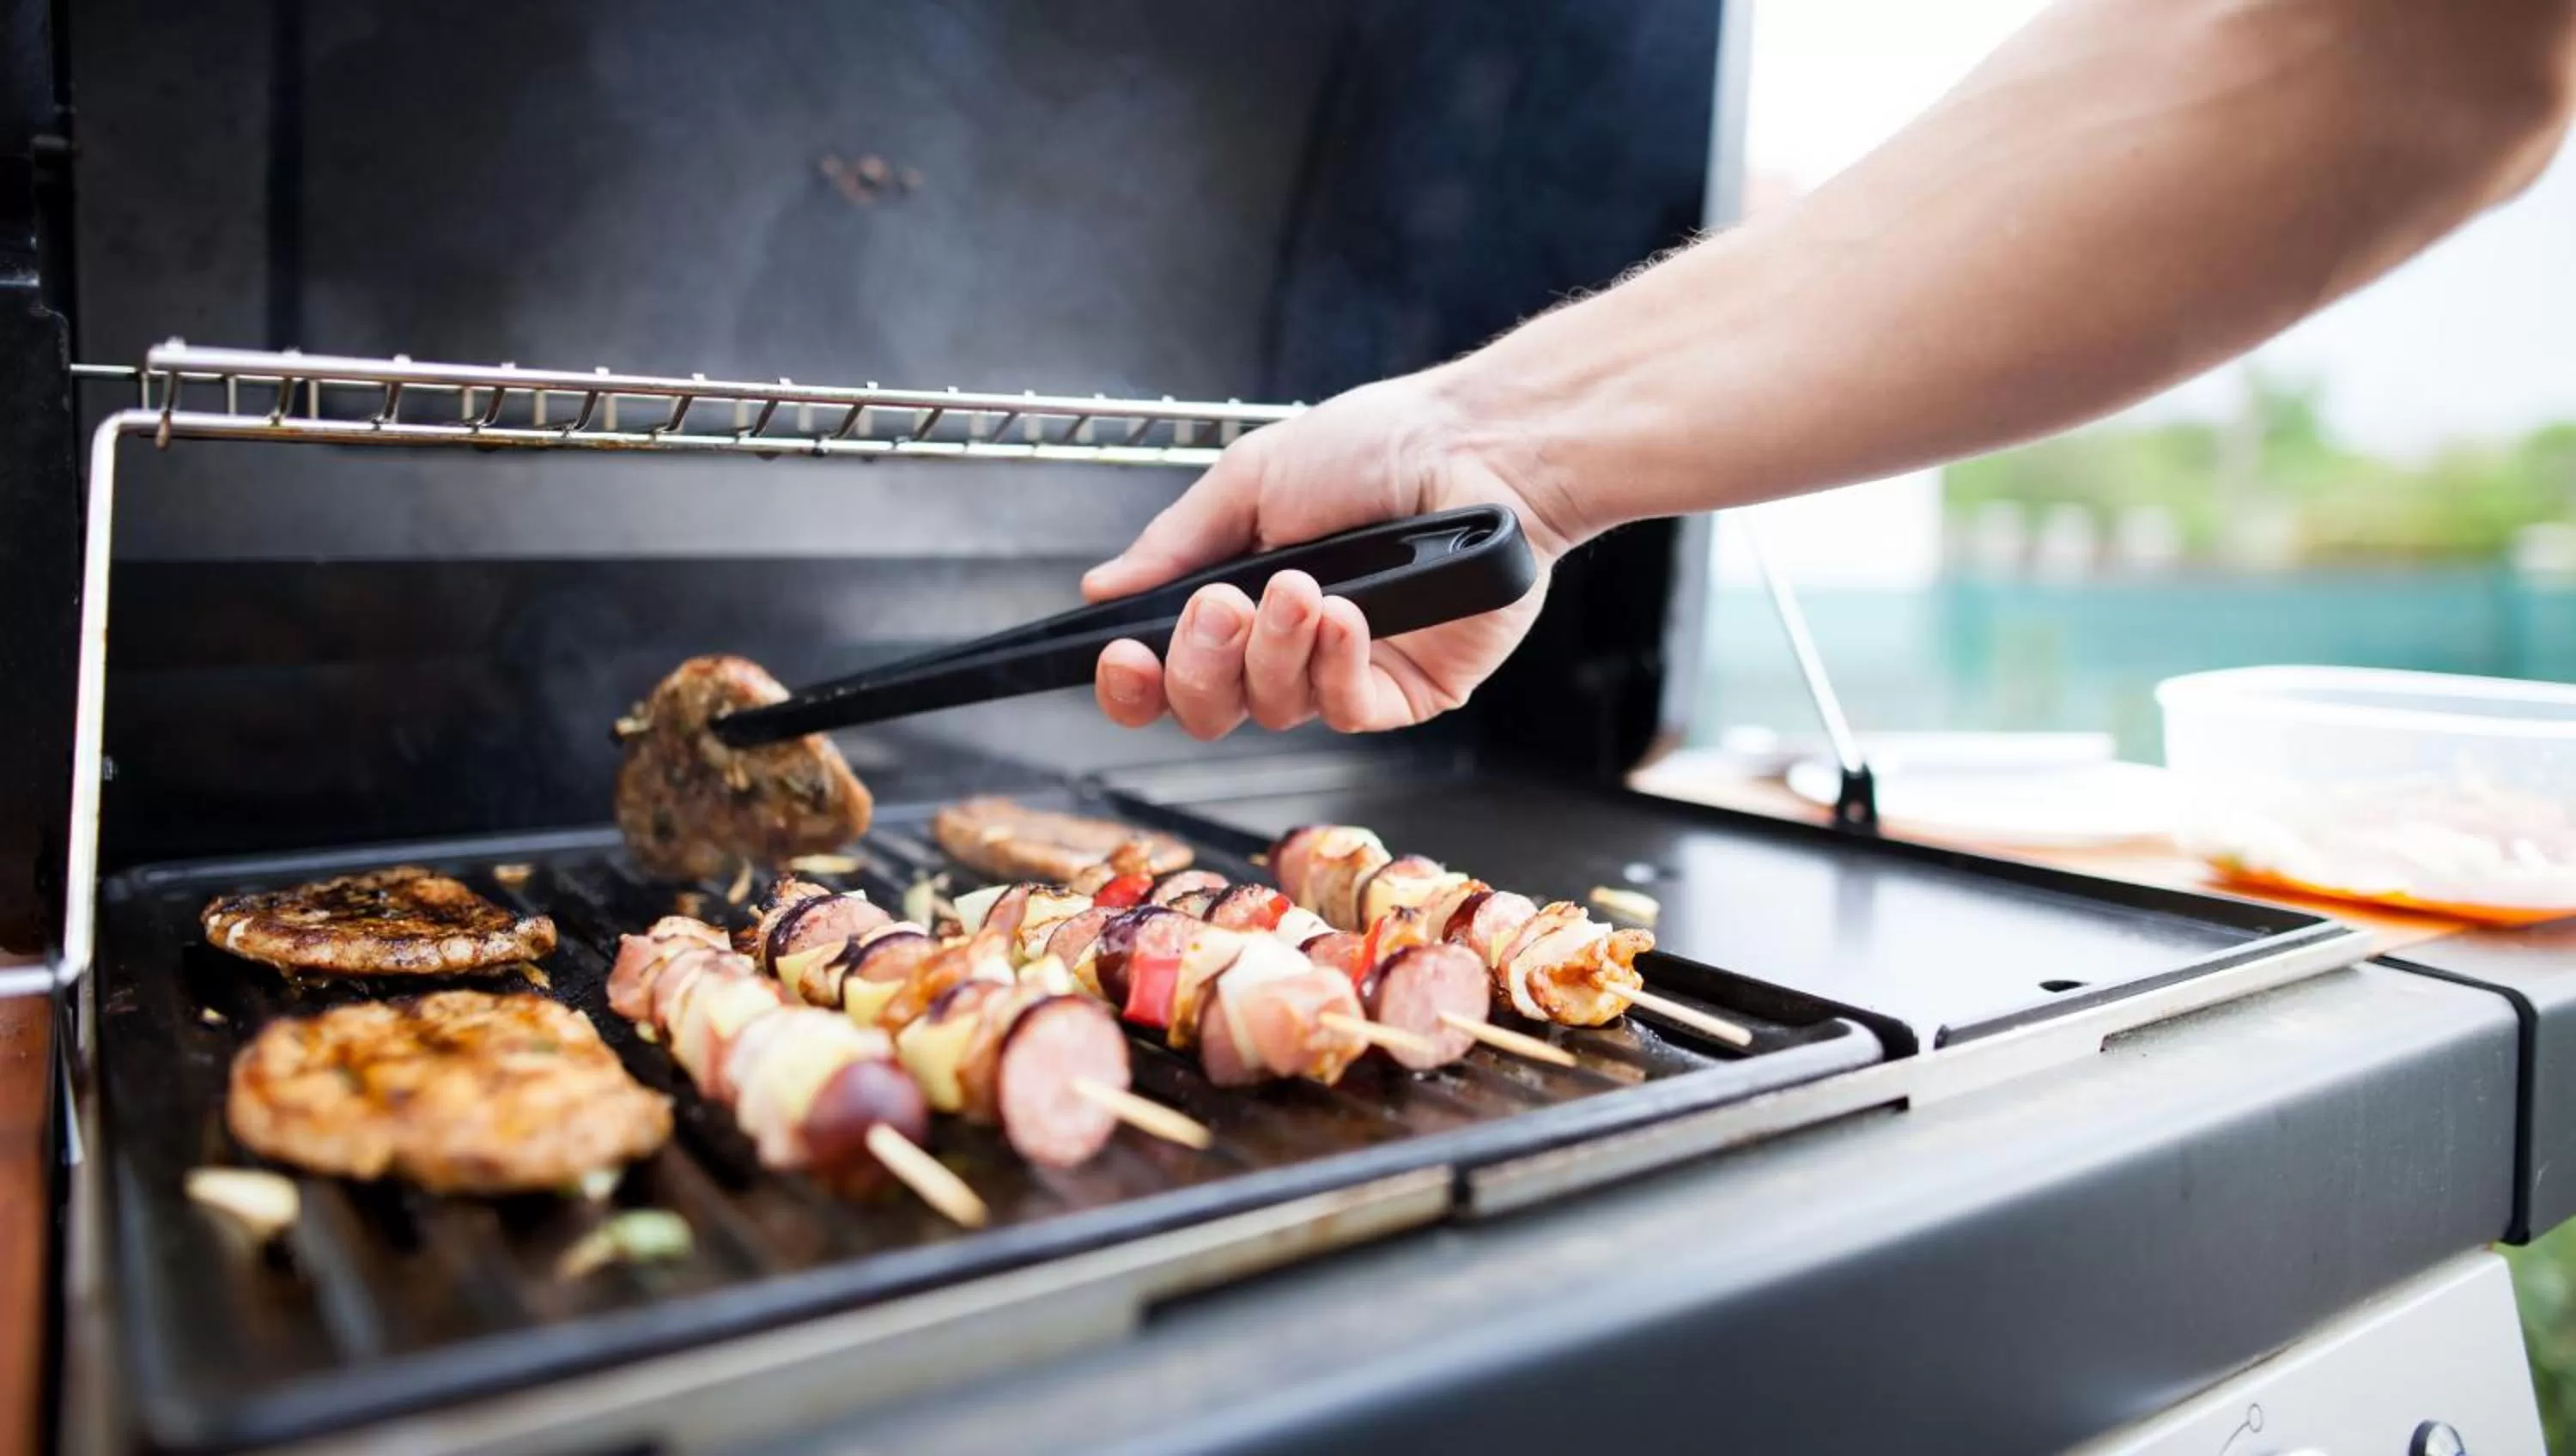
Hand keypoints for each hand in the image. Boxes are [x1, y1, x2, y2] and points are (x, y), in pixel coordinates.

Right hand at [1084, 366, 1573, 738]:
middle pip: (1206, 709)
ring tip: (1302, 586)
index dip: (1133, 681)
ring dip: (1275, 648)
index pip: (1163, 670)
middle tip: (1220, 606)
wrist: (1478, 448)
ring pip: (1272, 710)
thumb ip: (1176, 542)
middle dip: (1198, 664)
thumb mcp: (1253, 477)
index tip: (1119, 655)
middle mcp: (1285, 646)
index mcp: (1239, 596)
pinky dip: (1334, 664)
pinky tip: (1347, 615)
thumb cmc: (1379, 446)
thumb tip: (1104, 588)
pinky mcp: (1405, 692)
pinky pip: (1344, 710)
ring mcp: (1343, 673)